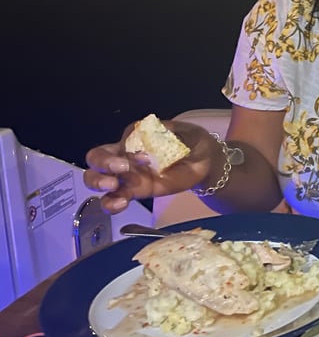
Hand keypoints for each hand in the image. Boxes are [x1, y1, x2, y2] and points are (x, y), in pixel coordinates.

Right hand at [83, 120, 221, 213]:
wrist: (204, 162)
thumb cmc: (190, 141)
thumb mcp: (185, 132)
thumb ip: (169, 132)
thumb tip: (154, 136)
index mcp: (133, 138)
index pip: (118, 141)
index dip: (125, 150)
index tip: (145, 156)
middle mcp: (124, 155)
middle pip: (96, 159)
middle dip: (102, 165)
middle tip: (120, 171)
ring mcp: (128, 175)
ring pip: (97, 180)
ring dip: (99, 183)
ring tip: (114, 187)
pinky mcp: (135, 192)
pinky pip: (114, 199)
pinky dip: (111, 203)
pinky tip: (121, 204)